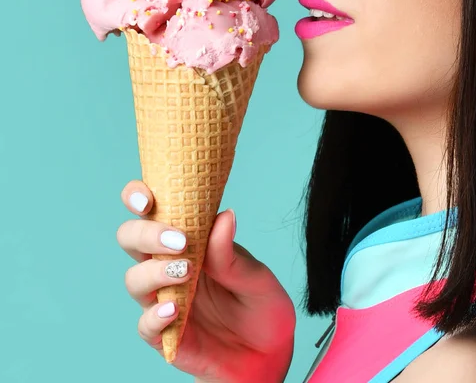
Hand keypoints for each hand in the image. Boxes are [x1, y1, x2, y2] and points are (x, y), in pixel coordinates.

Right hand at [116, 180, 295, 381]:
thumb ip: (232, 254)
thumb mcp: (257, 278)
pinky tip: (175, 310)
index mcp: (191, 238)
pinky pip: (144, 325)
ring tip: (185, 273)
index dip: (138, 197)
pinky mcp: (165, 333)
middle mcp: (170, 264)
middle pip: (131, 239)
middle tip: (179, 241)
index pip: (154, 209)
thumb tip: (225, 215)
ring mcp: (164, 298)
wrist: (268, 355)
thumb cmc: (261, 306)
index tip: (146, 199)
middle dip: (145, 234)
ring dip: (155, 273)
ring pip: (134, 279)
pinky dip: (154, 316)